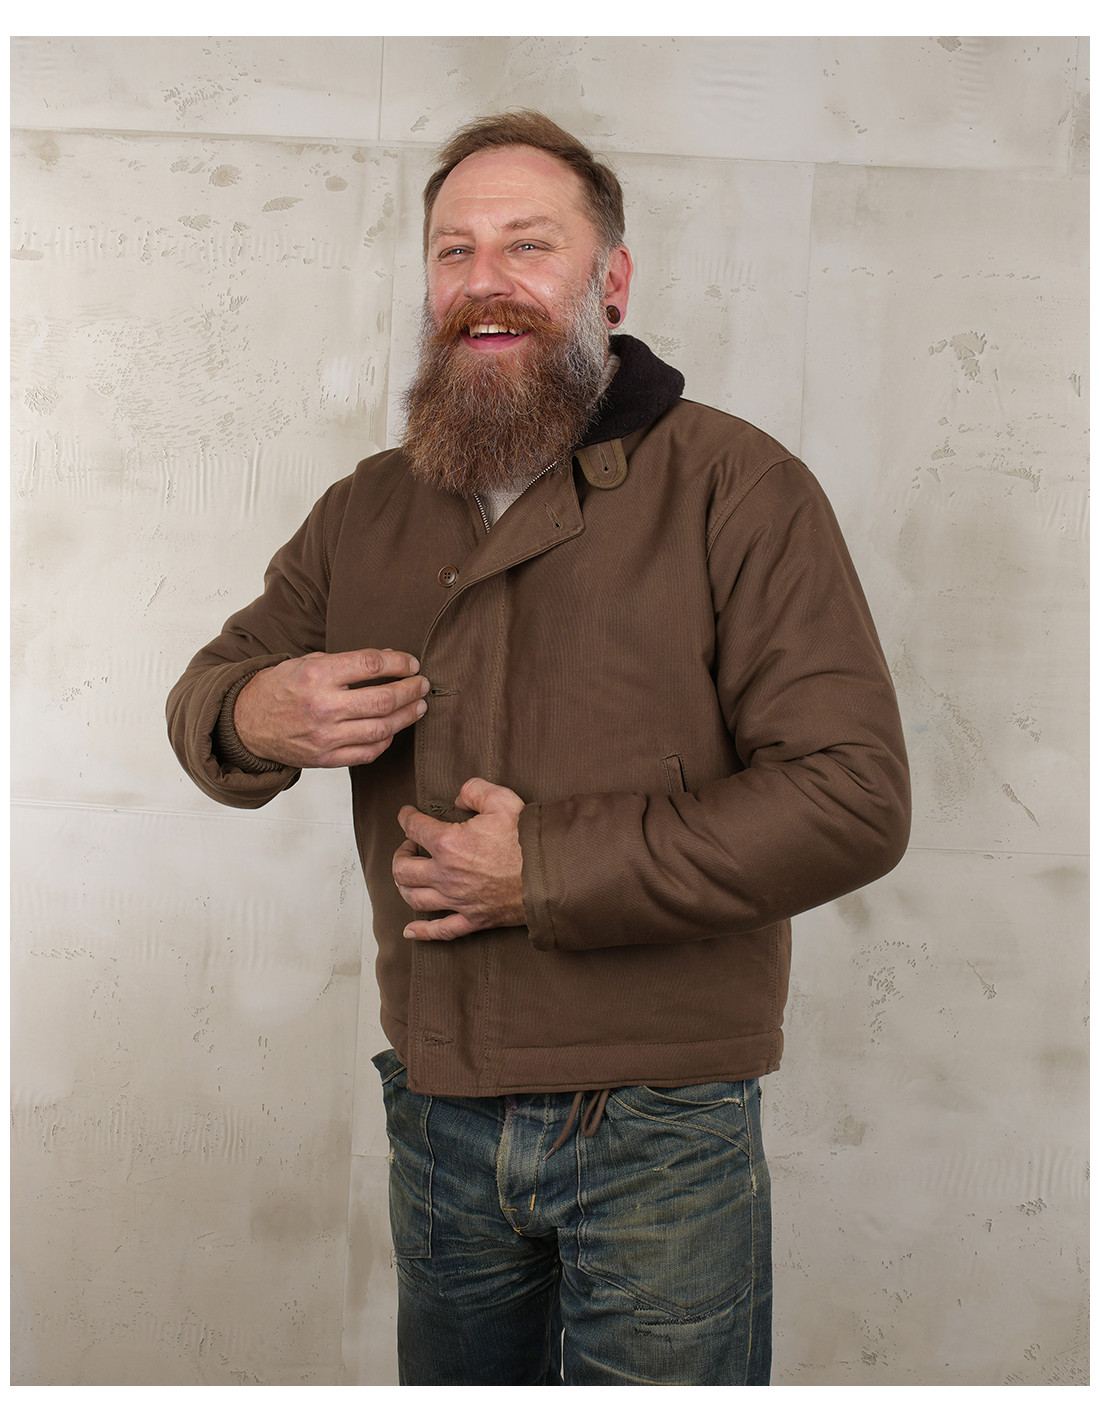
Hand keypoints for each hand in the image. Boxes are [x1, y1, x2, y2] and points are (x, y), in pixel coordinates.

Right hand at [233, 648, 428, 767]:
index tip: (412, 663)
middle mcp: (322, 706)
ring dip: (407, 716)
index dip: (399, 663)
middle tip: (421, 685)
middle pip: (383, 699)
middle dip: (410, 690)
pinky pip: (368, 752)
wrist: (246, 723)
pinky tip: (393, 729)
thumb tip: (389, 659)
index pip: (371, 665)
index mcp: (316, 675)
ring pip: (382, 728)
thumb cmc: (278, 688)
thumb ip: (347, 662)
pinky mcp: (326, 758)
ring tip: (418, 706)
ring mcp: (325, 736)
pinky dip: (386, 740)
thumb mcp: (306, 662)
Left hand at [394, 777, 525, 941]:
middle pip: (403, 869)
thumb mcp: (502, 799)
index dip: (406, 818)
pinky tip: (409, 930)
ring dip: (404, 886)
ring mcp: (457, 900)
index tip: (407, 815)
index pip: (414, 828)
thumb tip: (459, 798)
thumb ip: (474, 790)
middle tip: (409, 847)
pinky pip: (440, 931)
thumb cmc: (527, 838)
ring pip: (414, 899)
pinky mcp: (473, 919)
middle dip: (400, 855)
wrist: (552, 873)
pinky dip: (422, 932)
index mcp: (448, 843)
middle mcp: (446, 875)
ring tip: (408, 877)